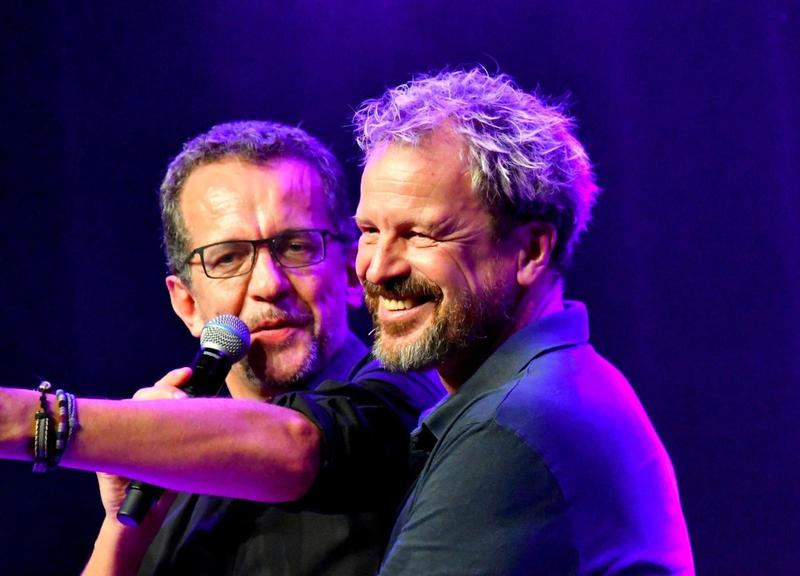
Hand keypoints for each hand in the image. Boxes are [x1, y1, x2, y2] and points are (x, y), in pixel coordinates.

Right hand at [94, 367, 193, 518]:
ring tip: (176, 404)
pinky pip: (111, 435)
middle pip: (144, 396)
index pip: (158, 395)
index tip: (187, 372)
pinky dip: (125, 426)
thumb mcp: (181, 456)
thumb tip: (207, 411)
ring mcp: (115, 439)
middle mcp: (130, 427)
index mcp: (148, 424)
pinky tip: (141, 423)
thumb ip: (185, 435)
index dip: (171, 380)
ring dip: (152, 401)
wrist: (143, 518)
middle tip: (182, 397)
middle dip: (164, 390)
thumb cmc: (163, 488)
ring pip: (130, 407)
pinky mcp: (104, 458)